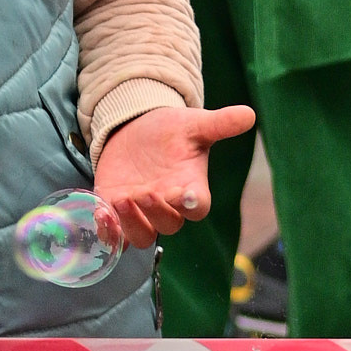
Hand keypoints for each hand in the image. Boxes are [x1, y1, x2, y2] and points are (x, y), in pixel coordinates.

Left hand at [91, 102, 256, 246]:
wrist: (136, 129)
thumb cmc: (171, 131)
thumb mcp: (193, 124)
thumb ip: (220, 123)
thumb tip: (249, 114)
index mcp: (191, 188)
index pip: (198, 207)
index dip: (192, 204)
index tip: (186, 194)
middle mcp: (168, 206)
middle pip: (169, 224)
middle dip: (157, 212)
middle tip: (144, 193)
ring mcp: (142, 213)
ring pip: (141, 237)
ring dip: (131, 224)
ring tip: (120, 201)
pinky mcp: (117, 211)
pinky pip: (115, 235)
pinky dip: (108, 231)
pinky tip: (101, 214)